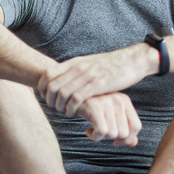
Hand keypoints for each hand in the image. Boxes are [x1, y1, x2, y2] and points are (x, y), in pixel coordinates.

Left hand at [38, 44, 156, 116]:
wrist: (131, 60)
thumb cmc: (111, 65)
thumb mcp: (89, 63)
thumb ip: (76, 69)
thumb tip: (63, 78)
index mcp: (75, 62)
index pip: (48, 73)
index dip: (42, 87)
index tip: (45, 96)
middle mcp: (79, 68)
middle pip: (52, 85)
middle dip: (49, 100)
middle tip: (54, 108)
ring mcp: (88, 76)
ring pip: (63, 93)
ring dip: (59, 106)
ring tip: (64, 112)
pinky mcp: (98, 85)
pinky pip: (77, 98)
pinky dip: (71, 108)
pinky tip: (73, 113)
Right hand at [78, 93, 142, 146]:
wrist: (69, 96)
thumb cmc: (90, 106)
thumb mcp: (109, 115)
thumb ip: (124, 127)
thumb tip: (133, 143)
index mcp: (125, 100)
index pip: (136, 126)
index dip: (128, 139)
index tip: (116, 142)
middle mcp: (118, 100)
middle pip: (124, 133)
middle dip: (111, 138)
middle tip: (100, 132)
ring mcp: (107, 103)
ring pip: (112, 134)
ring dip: (101, 137)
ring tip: (93, 129)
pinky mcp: (94, 107)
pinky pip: (101, 132)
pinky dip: (94, 137)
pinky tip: (88, 131)